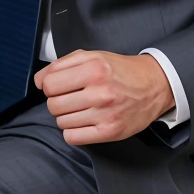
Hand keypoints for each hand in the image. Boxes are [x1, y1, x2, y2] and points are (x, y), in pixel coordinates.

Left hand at [34, 50, 174, 145]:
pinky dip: (73, 131)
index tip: (59, 86)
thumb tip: (39, 81)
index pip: (49, 84)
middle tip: (72, 98)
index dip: (50, 86)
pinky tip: (84, 122)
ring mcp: (105, 113)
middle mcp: (100, 92)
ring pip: (61, 122)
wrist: (154, 85)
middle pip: (53, 105)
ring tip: (82, 108)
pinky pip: (72, 137)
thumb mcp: (93, 56)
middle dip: (58, 101)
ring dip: (67, 116)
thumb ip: (62, 64)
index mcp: (94, 69)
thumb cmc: (121, 71)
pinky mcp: (110, 131)